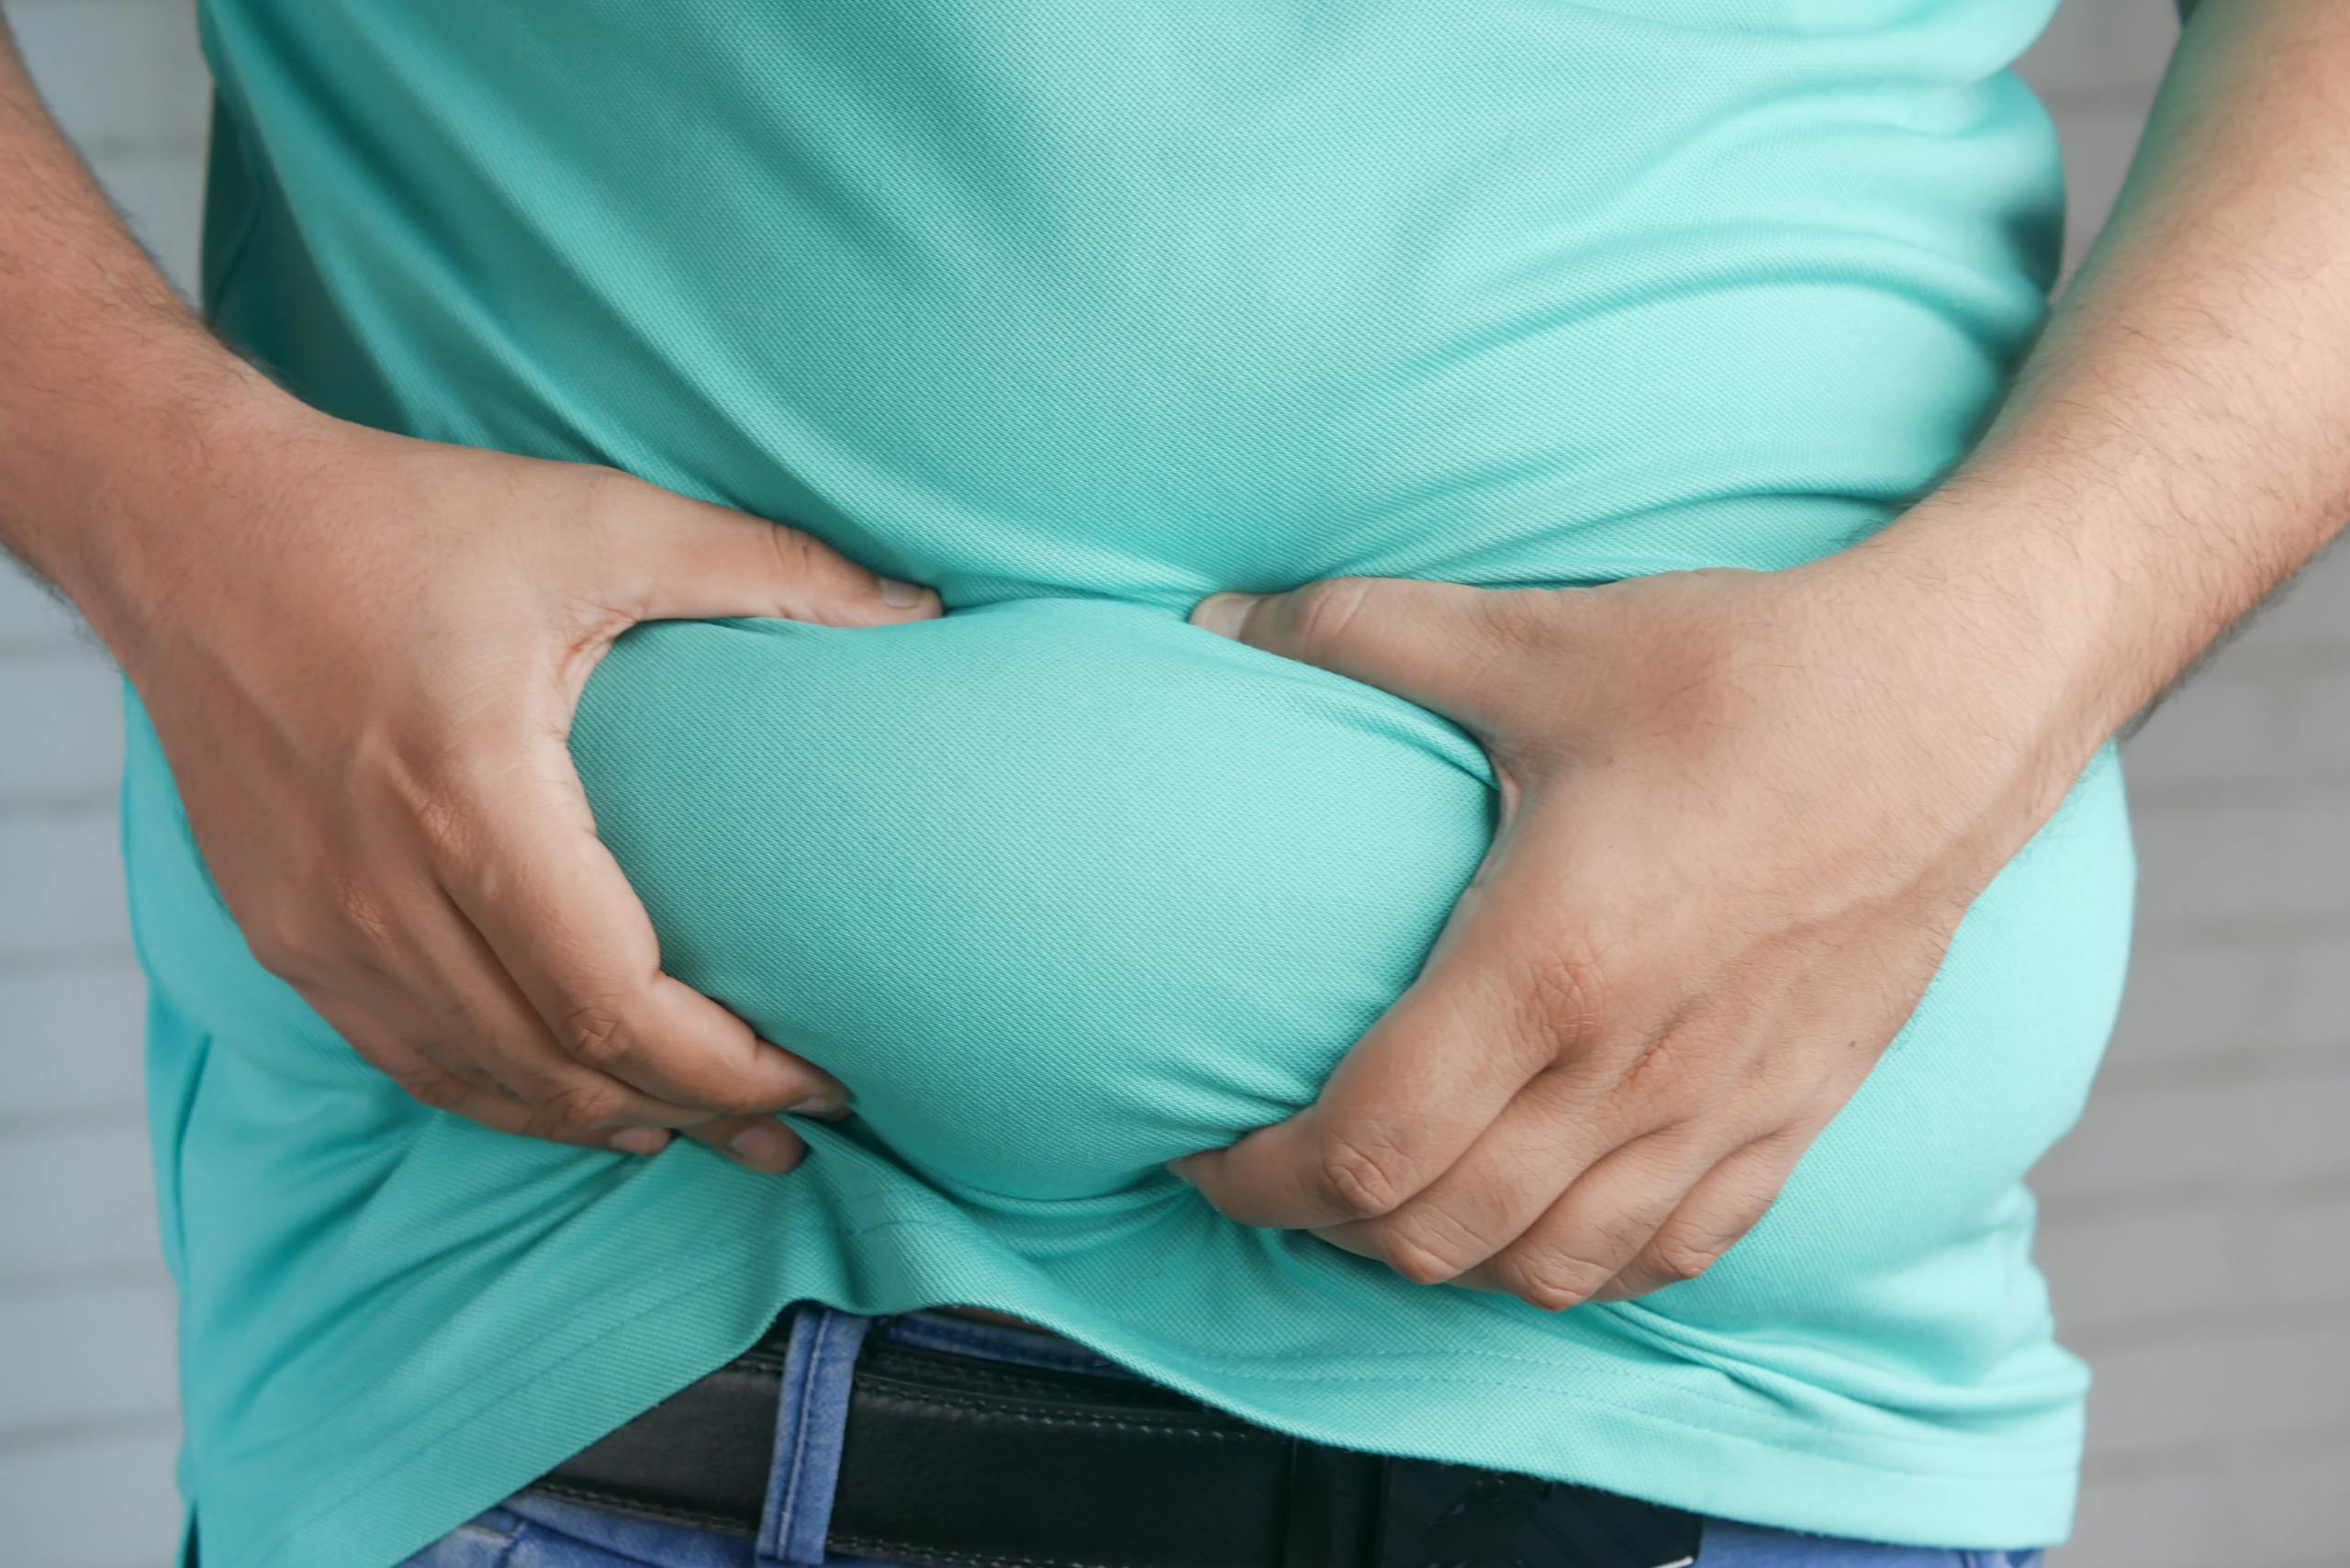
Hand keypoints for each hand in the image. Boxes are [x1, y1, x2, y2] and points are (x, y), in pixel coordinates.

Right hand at [108, 396, 940, 1170]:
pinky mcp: (283, 934)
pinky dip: (505, 1098)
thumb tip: (919, 611)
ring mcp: (318, 926)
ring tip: (707, 1135)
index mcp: (469, 793)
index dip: (730, 1067)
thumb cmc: (398, 519)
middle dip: (694, 1114)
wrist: (190, 526)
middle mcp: (379, 886)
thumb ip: (769, 567)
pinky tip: (579, 1103)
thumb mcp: (597, 520)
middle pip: (559, 1065)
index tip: (823, 1078)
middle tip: (794, 1132)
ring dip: (604, 1121)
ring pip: (482, 1083)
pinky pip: (409, 1060)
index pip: (616, 1001)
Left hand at [1168, 551, 2084, 1306]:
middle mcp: (1631, 1071)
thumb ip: (1357, 635)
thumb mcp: (1536, 639)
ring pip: (1545, 1269)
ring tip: (1390, 1195)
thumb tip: (1212, 622)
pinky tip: (1537, 1214)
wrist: (1958, 703)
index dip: (1259, 1177)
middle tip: (1278, 1167)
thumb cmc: (1746, 673)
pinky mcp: (1794, 1119)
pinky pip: (1670, 1256)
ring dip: (1441, 1257)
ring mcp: (1721, 1112)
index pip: (1366, 1148)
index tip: (1204, 1149)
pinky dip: (1577, 1263)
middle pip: (1435, 1236)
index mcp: (1549, 967)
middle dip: (1325, 1226)